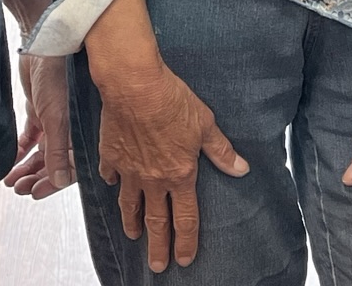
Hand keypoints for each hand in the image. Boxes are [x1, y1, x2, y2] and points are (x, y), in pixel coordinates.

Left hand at [5, 52, 77, 198]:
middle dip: (37, 177)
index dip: (53, 182)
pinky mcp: (40, 110)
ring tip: (11, 179)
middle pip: (55, 162)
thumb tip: (58, 180)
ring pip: (42, 152)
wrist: (45, 44)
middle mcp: (70, 129)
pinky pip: (30, 137)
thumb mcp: (57, 118)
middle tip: (20, 188)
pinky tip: (11, 160)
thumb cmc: (59, 76)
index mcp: (82, 132)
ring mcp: (55, 120)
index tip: (34, 193)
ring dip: (27, 166)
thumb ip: (57, 151)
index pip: (71, 166)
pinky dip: (21, 149)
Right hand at [90, 58, 247, 271]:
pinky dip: (113, 183)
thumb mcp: (205, 124)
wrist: (135, 85)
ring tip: (132, 235)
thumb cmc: (173, 101)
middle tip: (156, 266)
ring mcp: (129, 170)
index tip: (183, 260)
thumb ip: (221, 150)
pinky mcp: (111, 156)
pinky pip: (111, 176)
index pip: (185, 218)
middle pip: (155, 221)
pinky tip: (113, 186)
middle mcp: (153, 179)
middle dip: (157, 246)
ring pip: (130, 205)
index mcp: (179, 175)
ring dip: (132, 222)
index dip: (185, 241)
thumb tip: (241, 168)